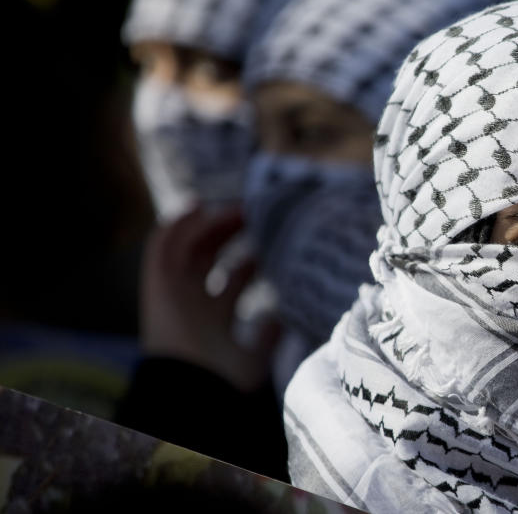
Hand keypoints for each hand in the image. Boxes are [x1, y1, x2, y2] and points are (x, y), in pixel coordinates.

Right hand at [140, 205, 279, 391]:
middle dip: (231, 237)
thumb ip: (270, 336)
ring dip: (209, 227)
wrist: (191, 388)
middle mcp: (193, 305)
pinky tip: (197, 206)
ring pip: (189, 250)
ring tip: (234, 207)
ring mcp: (174, 294)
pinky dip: (175, 225)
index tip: (269, 243)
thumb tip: (284, 317)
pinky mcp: (156, 284)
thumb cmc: (226, 380)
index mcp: (215, 321)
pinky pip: (160, 247)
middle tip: (256, 216)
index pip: (231, 284)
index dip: (247, 264)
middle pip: (210, 262)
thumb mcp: (257, 356)